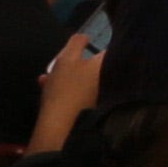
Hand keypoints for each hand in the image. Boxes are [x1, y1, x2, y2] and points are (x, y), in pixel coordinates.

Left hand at [32, 23, 108, 151]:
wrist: (60, 128)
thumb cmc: (80, 91)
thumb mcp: (101, 68)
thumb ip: (109, 55)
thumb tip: (117, 47)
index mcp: (67, 58)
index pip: (76, 40)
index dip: (85, 38)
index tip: (91, 38)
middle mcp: (55, 71)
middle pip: (67, 60)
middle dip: (77, 60)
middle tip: (93, 62)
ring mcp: (50, 91)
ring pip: (62, 79)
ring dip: (72, 79)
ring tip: (85, 83)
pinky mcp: (51, 109)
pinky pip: (62, 96)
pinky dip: (70, 95)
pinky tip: (79, 101)